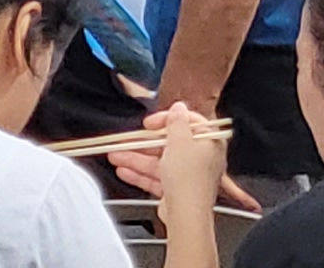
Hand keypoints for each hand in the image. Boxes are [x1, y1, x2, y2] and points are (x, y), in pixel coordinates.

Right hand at [106, 102, 250, 216]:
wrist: (186, 215)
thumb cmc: (188, 178)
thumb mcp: (180, 141)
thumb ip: (176, 123)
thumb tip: (178, 108)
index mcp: (208, 141)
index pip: (187, 122)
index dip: (165, 120)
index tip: (149, 123)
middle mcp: (200, 157)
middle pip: (168, 144)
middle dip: (143, 142)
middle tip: (125, 140)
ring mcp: (186, 175)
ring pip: (158, 162)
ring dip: (136, 157)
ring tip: (115, 155)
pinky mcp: (175, 191)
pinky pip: (155, 178)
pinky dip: (139, 174)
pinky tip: (123, 170)